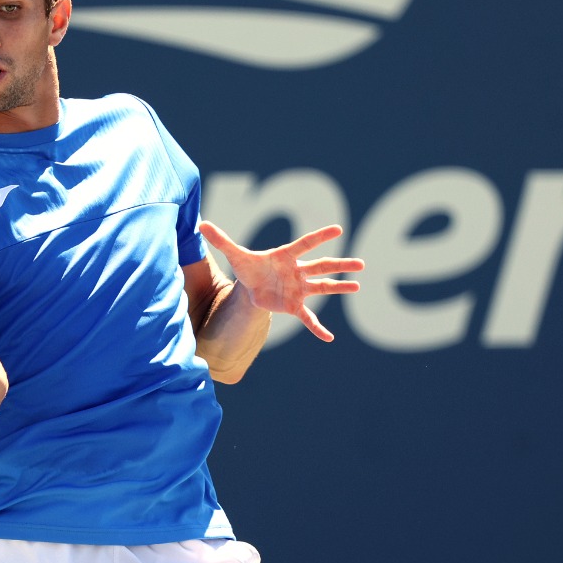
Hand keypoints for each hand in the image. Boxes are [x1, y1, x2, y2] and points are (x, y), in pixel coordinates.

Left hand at [199, 221, 364, 342]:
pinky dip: (318, 328)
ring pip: (322, 287)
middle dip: (340, 265)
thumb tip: (201, 224)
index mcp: (286, 256)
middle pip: (322, 266)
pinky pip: (308, 319)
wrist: (251, 287)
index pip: (305, 244)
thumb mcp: (235, 254)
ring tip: (357, 285)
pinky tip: (329, 339)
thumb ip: (221, 240)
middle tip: (361, 264)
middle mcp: (297, 271)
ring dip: (339, 287)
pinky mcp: (294, 306)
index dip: (320, 236)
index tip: (338, 229)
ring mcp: (299, 288)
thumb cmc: (248, 267)